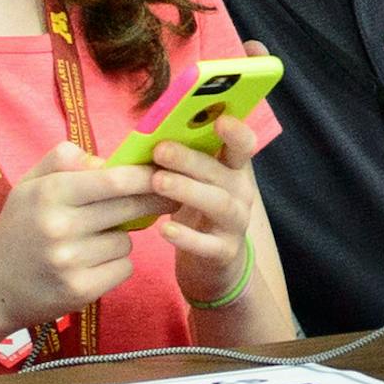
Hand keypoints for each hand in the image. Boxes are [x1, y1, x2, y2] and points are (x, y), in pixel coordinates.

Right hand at [0, 142, 173, 328]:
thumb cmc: (19, 227)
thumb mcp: (30, 184)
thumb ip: (64, 159)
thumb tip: (107, 160)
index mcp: (49, 193)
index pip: (115, 179)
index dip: (147, 175)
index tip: (166, 172)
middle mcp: (59, 226)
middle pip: (130, 207)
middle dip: (154, 201)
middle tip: (166, 197)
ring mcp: (70, 261)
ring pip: (127, 240)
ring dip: (121, 238)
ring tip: (93, 241)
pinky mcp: (80, 290)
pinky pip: (123, 268)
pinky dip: (115, 264)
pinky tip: (91, 264)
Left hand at [150, 115, 262, 306]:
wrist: (212, 263)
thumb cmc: (196, 211)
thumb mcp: (194, 182)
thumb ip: (177, 159)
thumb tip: (140, 137)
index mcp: (234, 169)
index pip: (244, 146)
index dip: (236, 132)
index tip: (219, 120)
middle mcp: (241, 192)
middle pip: (222, 172)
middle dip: (191, 159)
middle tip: (160, 150)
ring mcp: (236, 223)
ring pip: (219, 204)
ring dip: (188, 190)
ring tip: (158, 182)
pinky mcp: (225, 252)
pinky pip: (208, 245)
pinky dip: (187, 237)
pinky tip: (164, 229)